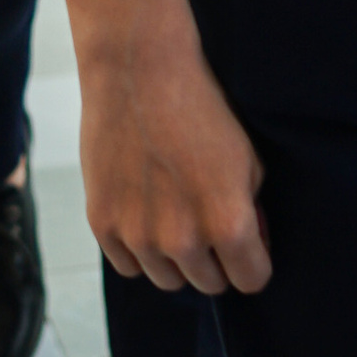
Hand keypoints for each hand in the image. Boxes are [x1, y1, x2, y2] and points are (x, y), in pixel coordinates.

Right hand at [78, 34, 271, 299]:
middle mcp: (182, 241)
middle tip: (209, 222)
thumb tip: (251, 243)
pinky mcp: (103, 225)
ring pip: (167, 280)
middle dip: (216, 260)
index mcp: (228, 224)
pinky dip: (138, 248)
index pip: (251, 280)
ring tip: (175, 213)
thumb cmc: (201, 109)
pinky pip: (129, 265)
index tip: (248, 246)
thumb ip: (251, 210)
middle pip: (209, 284)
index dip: (254, 262)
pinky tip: (145, 211)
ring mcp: (139, 237)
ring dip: (176, 258)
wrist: (140, 72)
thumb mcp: (248, 158)